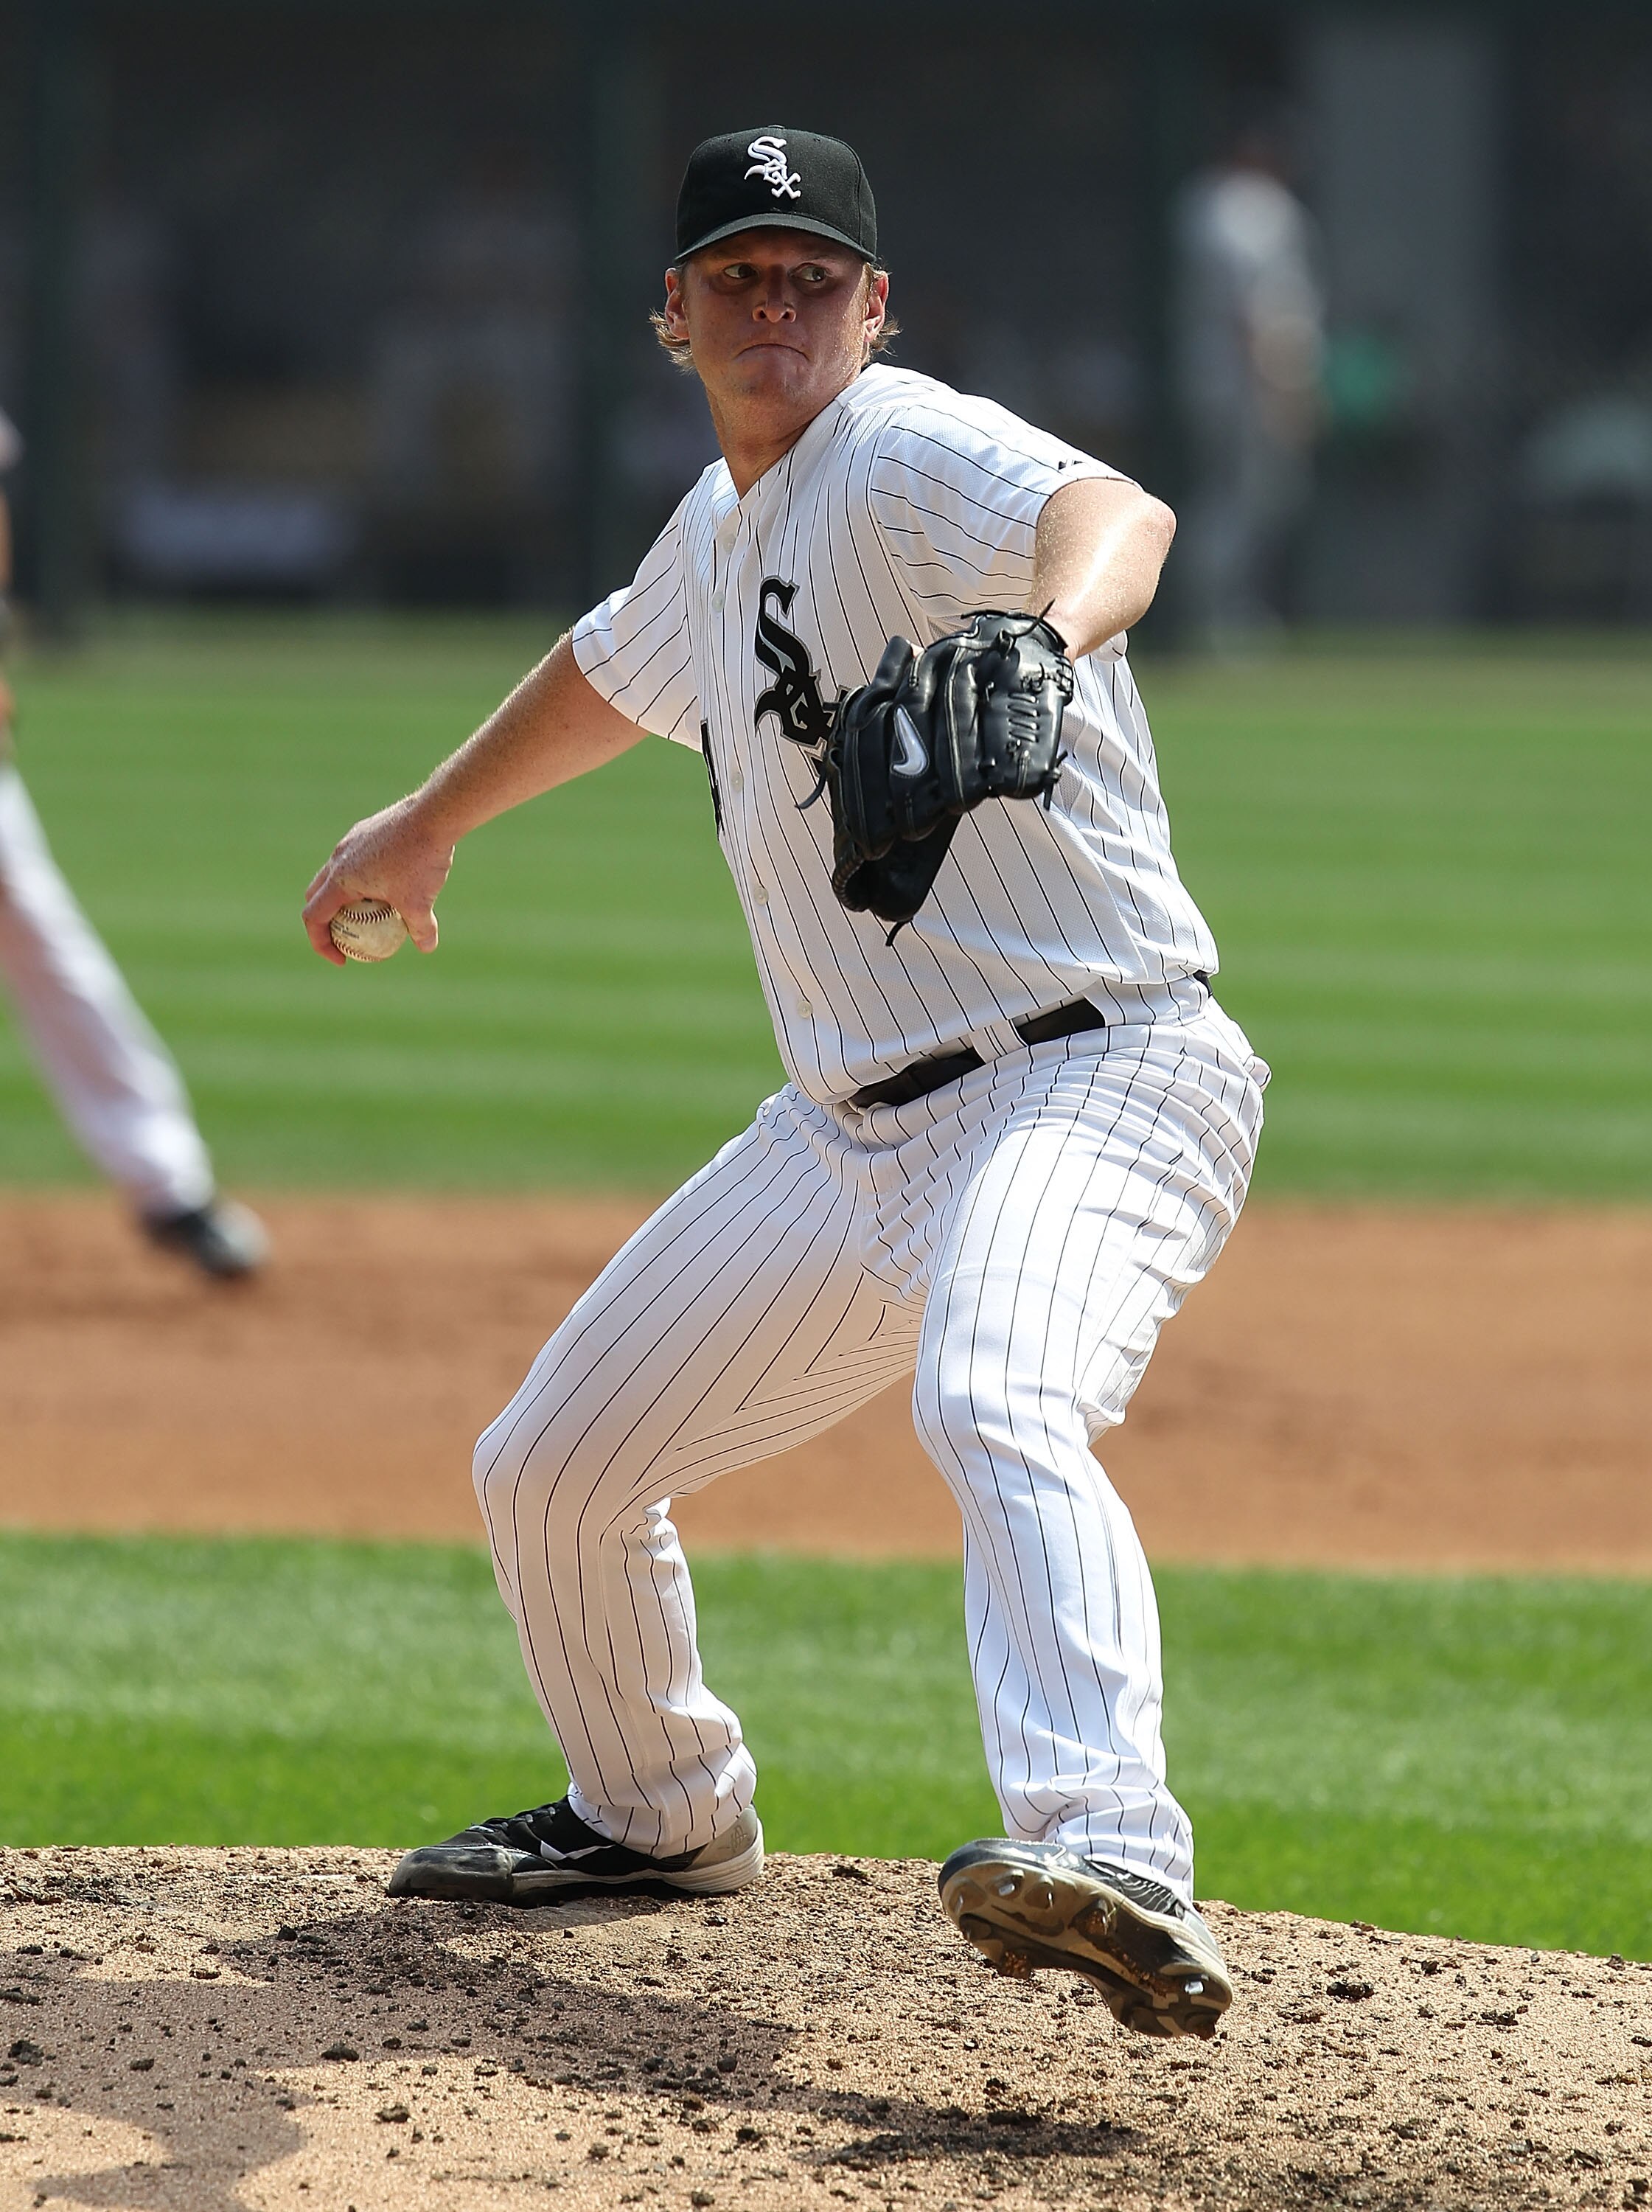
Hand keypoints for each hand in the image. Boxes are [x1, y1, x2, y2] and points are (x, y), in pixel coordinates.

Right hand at [302, 796, 453, 966]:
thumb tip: (426, 948)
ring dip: (342, 896)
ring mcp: (349, 842)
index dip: (320, 943)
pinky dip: (360, 877)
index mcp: (341, 879)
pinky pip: (353, 859)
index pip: (313, 917)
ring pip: (334, 874)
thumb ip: (420, 929)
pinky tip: (389, 882)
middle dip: (325, 920)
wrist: (431, 814)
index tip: (342, 959)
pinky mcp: (364, 830)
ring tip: (368, 912)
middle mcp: (338, 859)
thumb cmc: (421, 859)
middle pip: (317, 895)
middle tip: (345, 937)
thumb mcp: (421, 902)